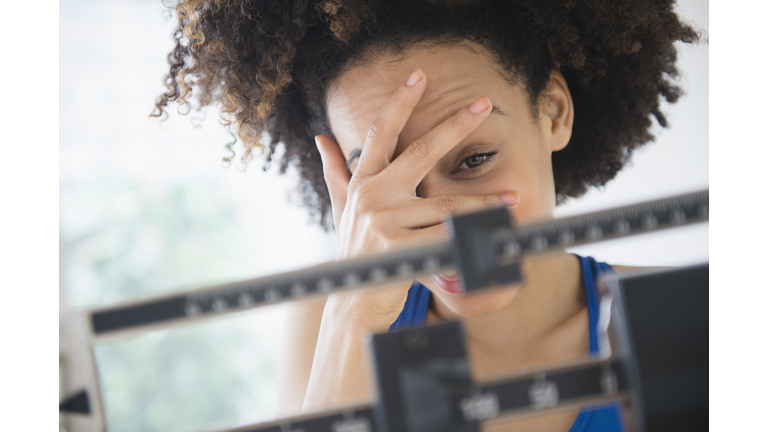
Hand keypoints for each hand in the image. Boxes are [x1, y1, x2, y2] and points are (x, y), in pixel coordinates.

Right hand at [315, 68, 514, 326]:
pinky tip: (496, 234)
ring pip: (445, 205)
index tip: (419, 75)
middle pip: (420, 151)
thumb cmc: (355, 250)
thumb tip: (321, 138)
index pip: (380, 133)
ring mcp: (383, 221)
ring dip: (484, 202)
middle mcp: (371, 196)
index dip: (399, 102)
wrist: (352, 300)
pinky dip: (472, 238)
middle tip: (484, 103)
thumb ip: (336, 172)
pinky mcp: (398, 248)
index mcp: (362, 181)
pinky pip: (445, 238)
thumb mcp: (342, 208)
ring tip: (514, 197)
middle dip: (455, 125)